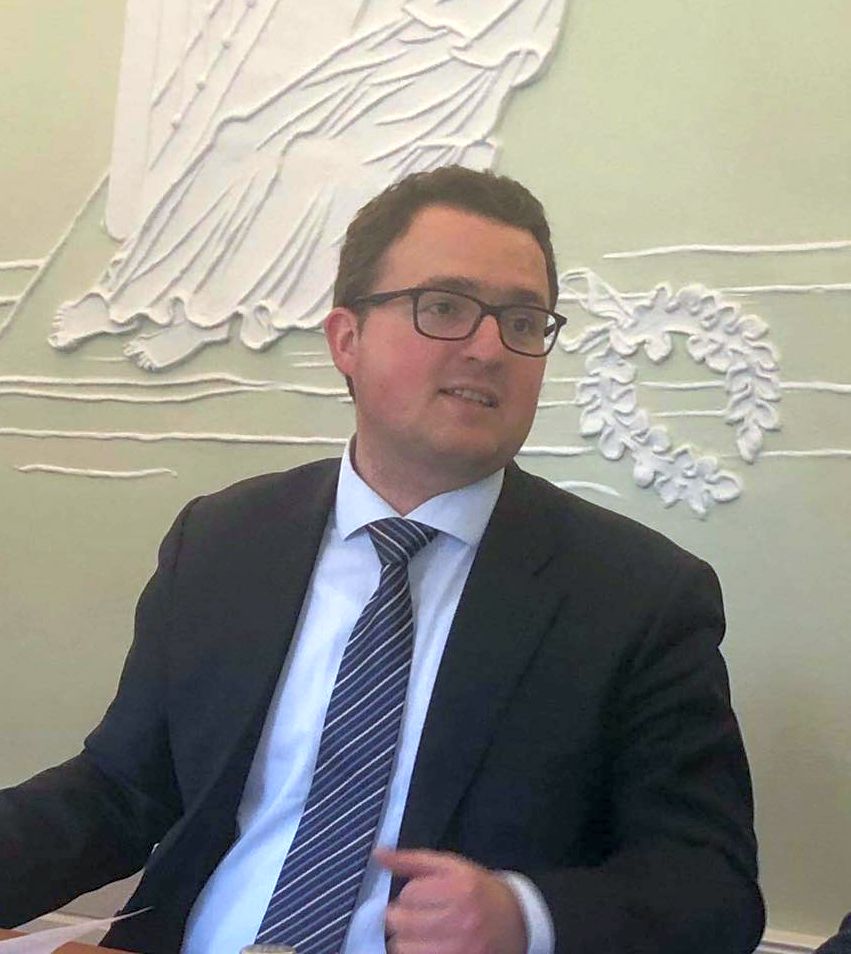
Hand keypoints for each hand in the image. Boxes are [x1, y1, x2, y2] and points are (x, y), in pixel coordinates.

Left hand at [376, 847, 526, 953]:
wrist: (517, 921)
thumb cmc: (479, 889)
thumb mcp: (452, 866)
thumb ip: (413, 860)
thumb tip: (378, 854)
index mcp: (459, 887)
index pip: (408, 894)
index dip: (410, 894)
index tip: (422, 896)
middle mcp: (461, 920)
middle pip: (401, 922)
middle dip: (402, 917)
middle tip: (416, 915)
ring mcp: (461, 949)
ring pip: (403, 948)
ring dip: (406, 940)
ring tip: (421, 933)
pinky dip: (416, 953)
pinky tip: (428, 946)